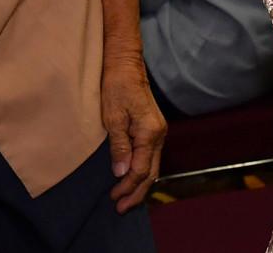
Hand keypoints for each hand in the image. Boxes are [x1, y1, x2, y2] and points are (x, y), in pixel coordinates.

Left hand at [102, 55, 165, 213]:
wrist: (125, 64)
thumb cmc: (116, 87)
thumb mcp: (112, 117)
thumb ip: (119, 146)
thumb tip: (121, 173)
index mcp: (150, 132)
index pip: (141, 169)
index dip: (128, 186)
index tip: (114, 198)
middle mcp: (159, 134)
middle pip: (152, 172)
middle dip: (137, 192)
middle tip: (121, 207)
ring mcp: (158, 131)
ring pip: (153, 166)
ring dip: (140, 183)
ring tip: (125, 198)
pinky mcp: (154, 128)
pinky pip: (151, 156)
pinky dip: (143, 171)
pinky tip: (133, 177)